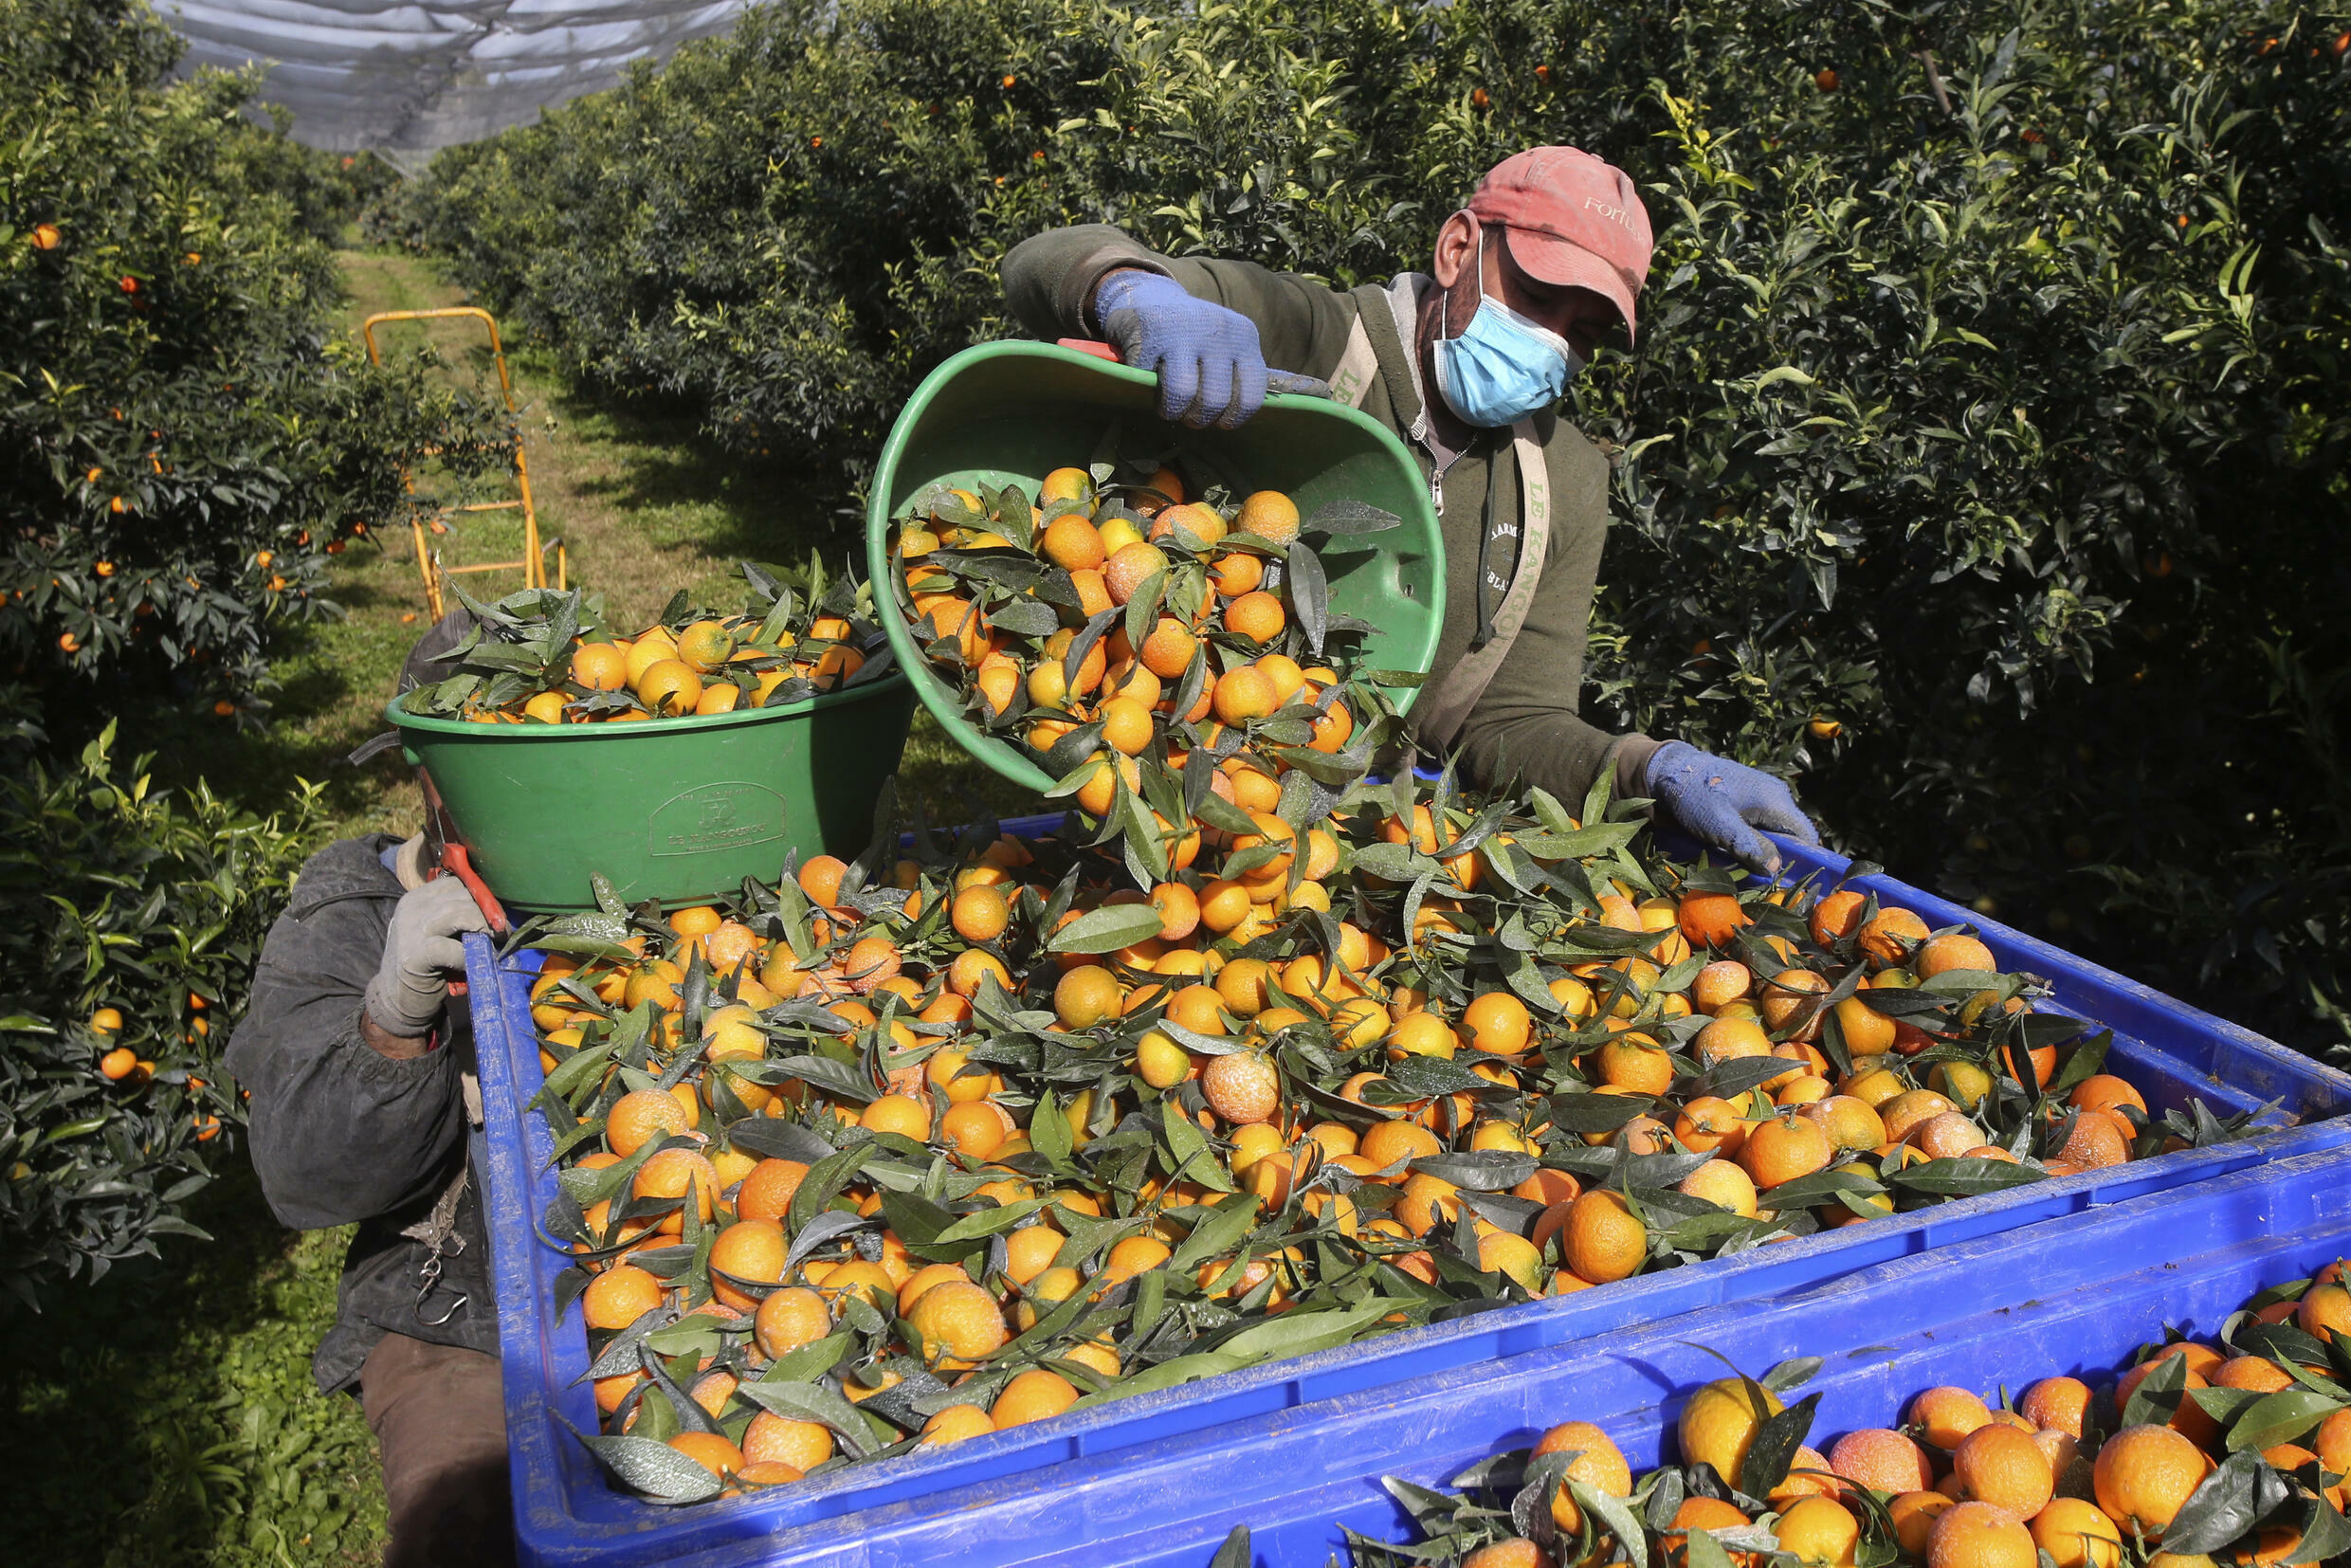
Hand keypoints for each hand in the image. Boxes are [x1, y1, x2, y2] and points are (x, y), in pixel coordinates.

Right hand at [366, 877, 489, 1037]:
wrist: (398, 1000)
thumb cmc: (428, 965)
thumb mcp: (439, 932)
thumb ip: (458, 915)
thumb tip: (499, 909)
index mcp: (418, 898)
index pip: (458, 882)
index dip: (484, 897)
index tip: (498, 916)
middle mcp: (412, 908)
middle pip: (464, 896)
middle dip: (490, 914)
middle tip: (503, 934)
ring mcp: (410, 931)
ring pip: (461, 915)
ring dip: (484, 931)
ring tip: (494, 946)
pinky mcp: (414, 957)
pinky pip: (451, 947)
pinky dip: (467, 955)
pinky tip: (470, 964)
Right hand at [1094, 270, 1268, 428]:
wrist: (1153, 298)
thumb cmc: (1193, 336)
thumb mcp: (1226, 347)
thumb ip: (1237, 375)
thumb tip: (1237, 419)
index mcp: (1245, 337)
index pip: (1250, 395)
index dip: (1233, 418)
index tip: (1220, 420)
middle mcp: (1219, 330)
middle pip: (1214, 400)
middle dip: (1199, 418)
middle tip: (1189, 416)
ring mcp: (1184, 329)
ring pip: (1182, 393)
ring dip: (1171, 410)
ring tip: (1168, 407)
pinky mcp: (1151, 332)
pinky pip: (1149, 381)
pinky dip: (1145, 389)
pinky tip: (1147, 381)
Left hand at [1644, 741, 1820, 874]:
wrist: (1668, 770)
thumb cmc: (1694, 796)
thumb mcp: (1721, 826)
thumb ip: (1750, 846)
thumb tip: (1775, 867)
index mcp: (1775, 800)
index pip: (1806, 835)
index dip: (1801, 859)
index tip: (1785, 878)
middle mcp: (1774, 797)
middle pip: (1789, 836)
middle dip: (1774, 856)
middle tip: (1754, 873)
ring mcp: (1761, 797)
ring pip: (1771, 833)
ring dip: (1758, 849)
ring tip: (1737, 859)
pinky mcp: (1747, 801)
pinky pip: (1757, 826)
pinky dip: (1748, 839)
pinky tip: (1730, 846)